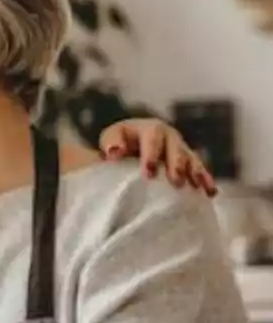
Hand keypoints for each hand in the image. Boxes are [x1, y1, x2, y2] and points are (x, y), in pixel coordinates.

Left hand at [99, 118, 216, 195]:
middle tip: (176, 182)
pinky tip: (211, 193)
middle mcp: (169, 136)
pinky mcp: (188, 162)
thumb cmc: (117, 142)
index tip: (148, 173)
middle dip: (177, 165)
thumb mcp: (111, 138)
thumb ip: (111, 144)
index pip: (152, 138)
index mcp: (150, 128)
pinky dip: (205, 181)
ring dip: (195, 173)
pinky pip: (199, 170)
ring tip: (198, 188)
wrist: (129, 145)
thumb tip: (114, 152)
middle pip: (176, 148)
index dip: (152, 155)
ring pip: (191, 159)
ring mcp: (181, 149)